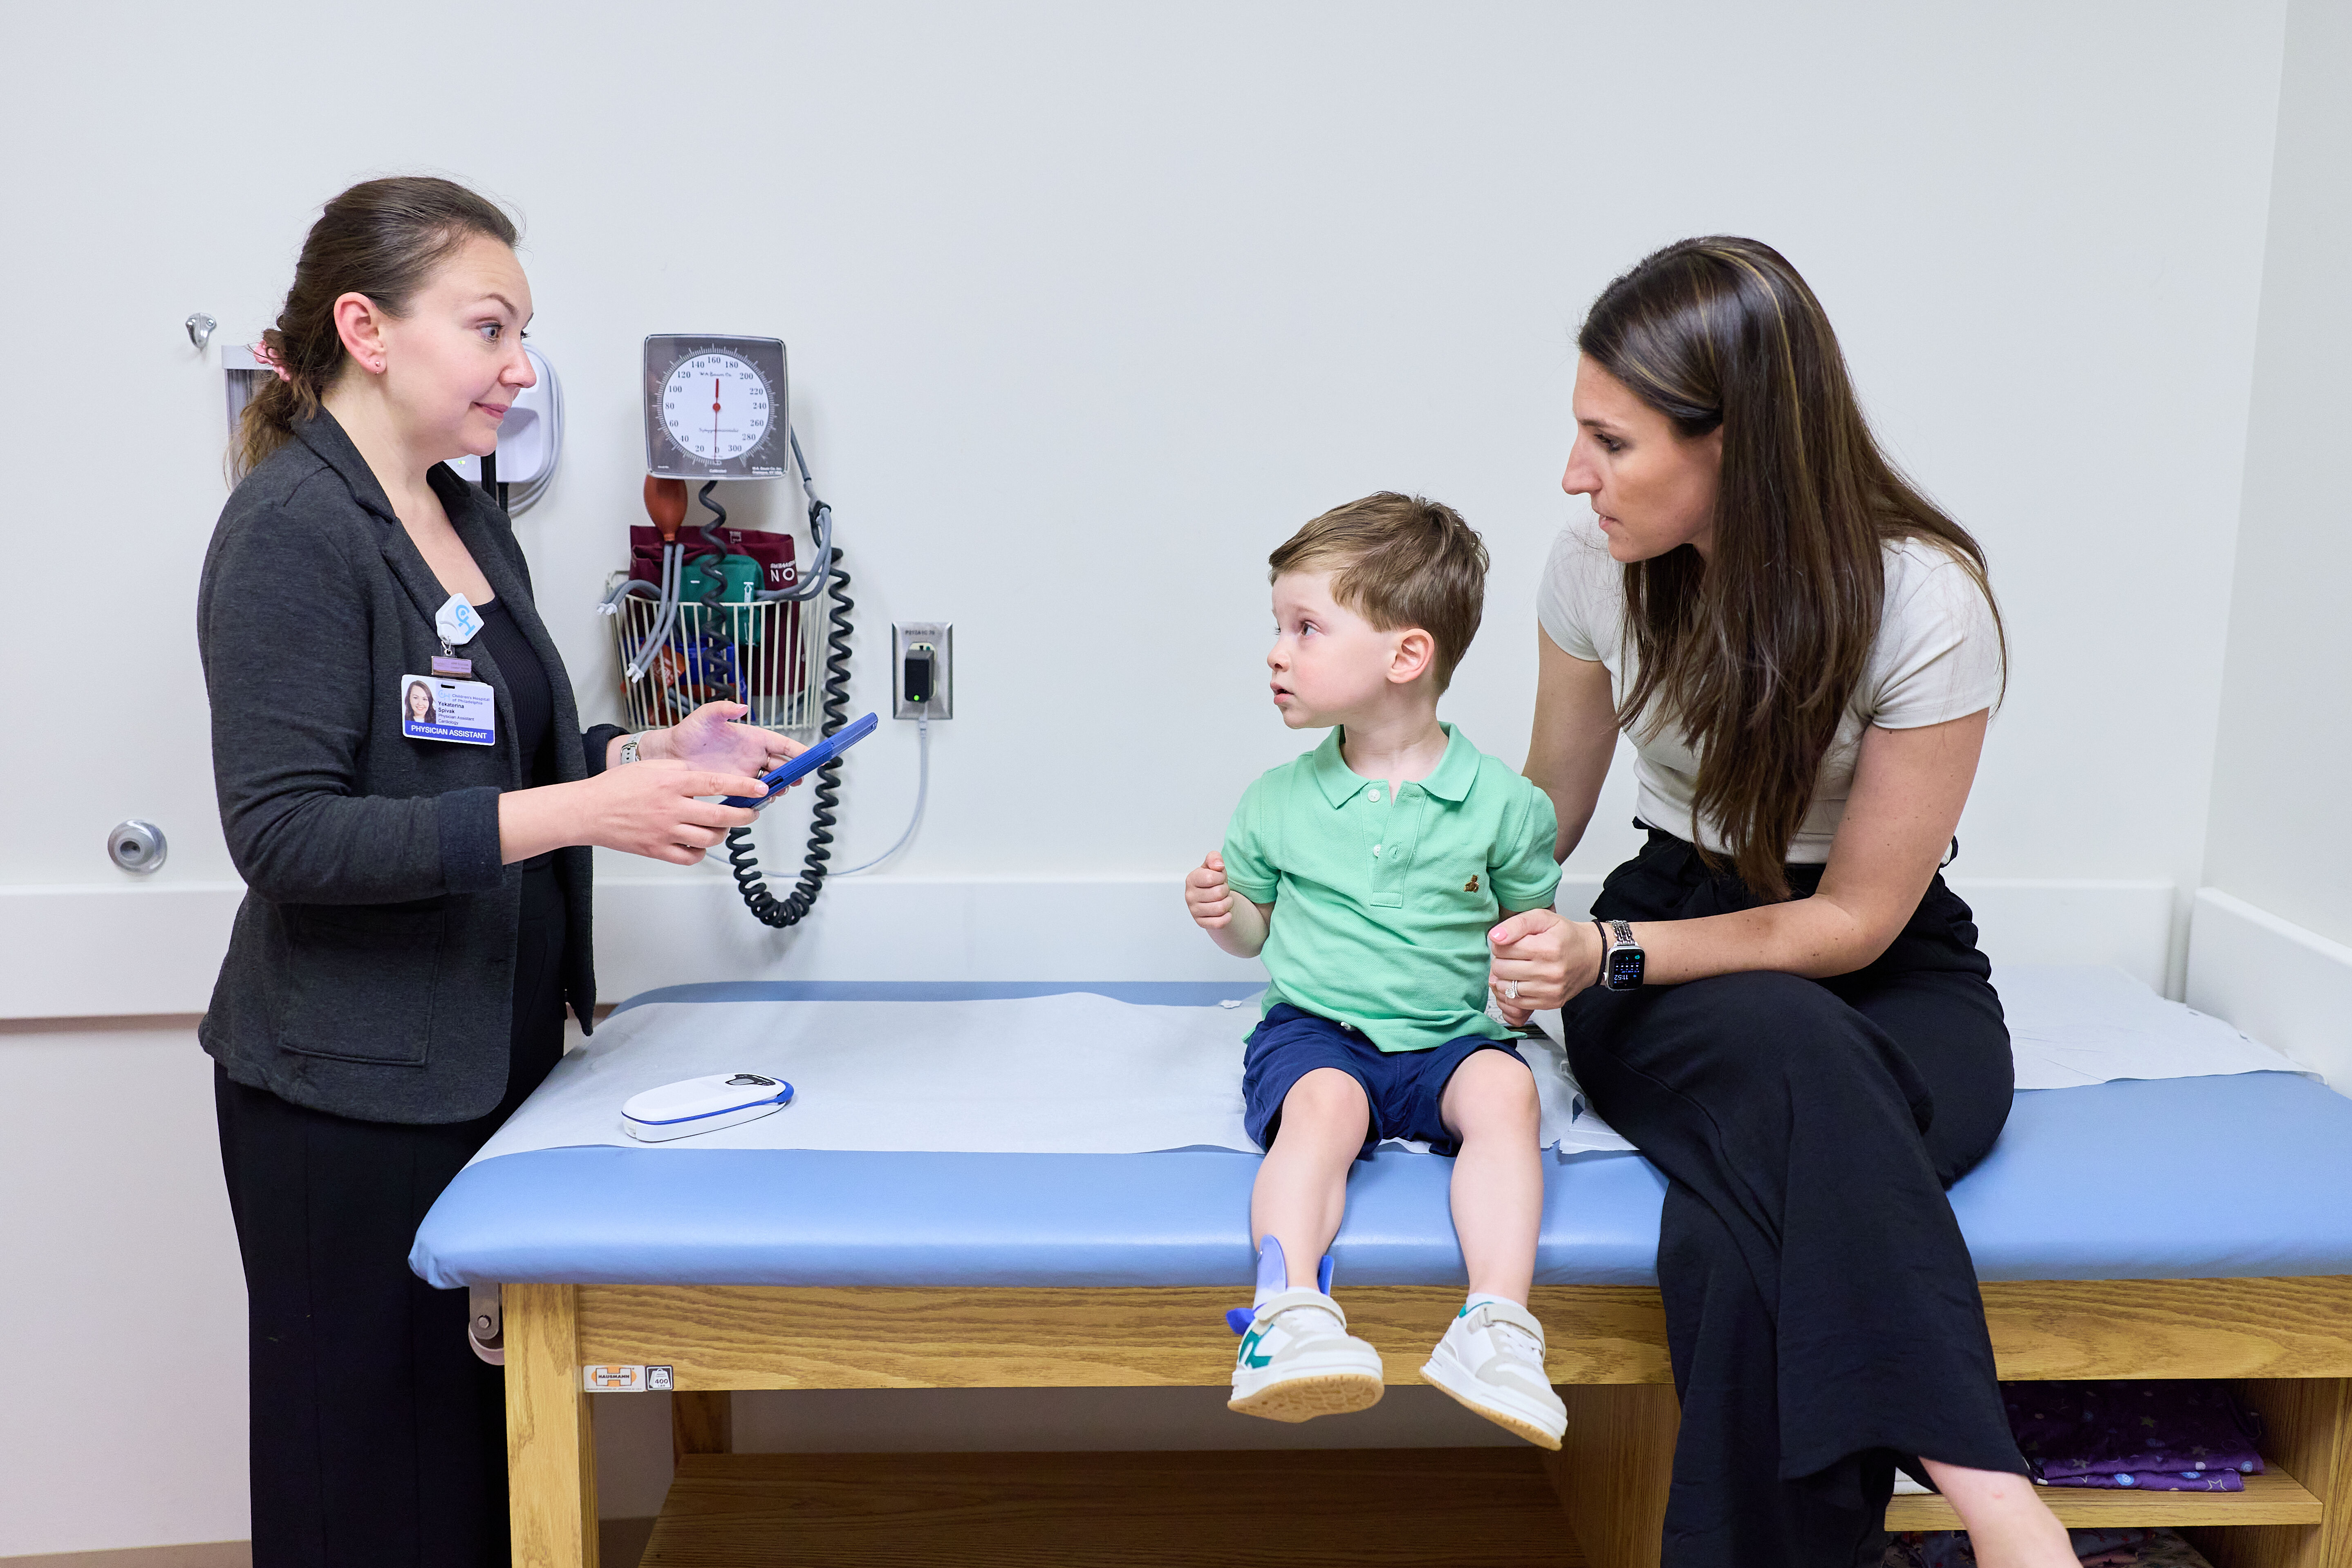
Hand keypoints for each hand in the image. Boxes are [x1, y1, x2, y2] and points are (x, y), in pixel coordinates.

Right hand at [578, 758, 770, 864]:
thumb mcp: (650, 767)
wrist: (587, 810)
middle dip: (744, 816)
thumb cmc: (615, 787)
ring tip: (723, 827)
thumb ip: (679, 770)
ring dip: (723, 834)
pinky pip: (690, 857)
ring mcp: (665, 832)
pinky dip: (700, 852)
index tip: (762, 790)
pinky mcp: (656, 850)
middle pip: (720, 817)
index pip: (717, 784)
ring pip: (709, 839)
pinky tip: (700, 844)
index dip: (743, 788)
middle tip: (751, 813)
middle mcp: (671, 808)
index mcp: (671, 783)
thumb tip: (702, 775)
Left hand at [648, 702, 805, 790]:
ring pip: (772, 781)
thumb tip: (741, 706)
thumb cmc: (689, 733)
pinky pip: (756, 793)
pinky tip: (763, 800)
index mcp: (752, 737)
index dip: (798, 750)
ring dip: (780, 786)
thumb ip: (723, 708)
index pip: (782, 744)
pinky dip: (763, 797)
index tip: (810, 756)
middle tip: (796, 779)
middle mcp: (753, 755)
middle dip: (793, 772)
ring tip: (780, 790)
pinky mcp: (737, 786)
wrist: (671, 755)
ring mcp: (746, 772)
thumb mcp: (706, 715)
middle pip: (783, 765)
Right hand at [1186, 851, 1234, 928]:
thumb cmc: (1213, 882)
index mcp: (1191, 879)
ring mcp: (1194, 911)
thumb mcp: (1213, 866)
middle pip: (1218, 893)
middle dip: (1226, 890)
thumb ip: (1214, 858)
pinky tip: (1225, 912)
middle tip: (1222, 890)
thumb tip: (1218, 866)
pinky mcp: (1201, 923)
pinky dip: (1227, 917)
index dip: (1221, 877)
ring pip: (1220, 908)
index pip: (1211, 877)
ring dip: (1228, 903)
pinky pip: (1219, 923)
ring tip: (1223, 899)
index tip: (1219, 878)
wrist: (1213, 899)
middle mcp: (1189, 896)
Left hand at [1486, 908, 1602, 1025]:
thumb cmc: (1566, 935)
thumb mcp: (1543, 918)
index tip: (1509, 943)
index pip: (1501, 949)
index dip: (1500, 944)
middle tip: (1512, 956)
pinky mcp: (1551, 1002)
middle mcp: (1549, 971)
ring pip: (1505, 988)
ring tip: (1515, 969)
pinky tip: (1520, 982)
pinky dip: (1512, 993)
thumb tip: (1494, 937)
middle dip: (1500, 961)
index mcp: (1546, 947)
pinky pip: (1517, 1002)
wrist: (1592, 955)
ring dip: (1504, 978)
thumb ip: (1517, 923)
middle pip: (1501, 969)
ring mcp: (1550, 989)